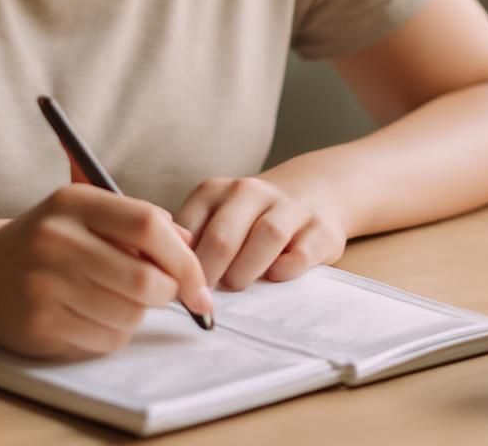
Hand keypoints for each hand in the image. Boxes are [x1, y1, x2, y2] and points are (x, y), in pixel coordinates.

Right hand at [0, 184, 213, 359]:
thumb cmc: (48, 241)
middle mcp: (57, 239)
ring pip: (129, 315)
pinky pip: (105, 340)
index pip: (148, 227)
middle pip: (145, 279)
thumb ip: (139, 222)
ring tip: (116, 300)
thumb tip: (191, 247)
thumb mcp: (86, 213)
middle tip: (164, 295)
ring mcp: (44, 284)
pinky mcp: (38, 324)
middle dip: (167, 294)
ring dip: (138, 315)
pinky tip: (91, 317)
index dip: (185, 259)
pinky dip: (113, 334)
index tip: (200, 284)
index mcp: (75, 203)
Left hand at [174, 176, 347, 290]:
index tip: (178, 289)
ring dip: (247, 271)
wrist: (309, 193)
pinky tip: (275, 276)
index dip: (180, 266)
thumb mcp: (213, 220)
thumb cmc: (248, 221)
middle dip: (211, 274)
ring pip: (267, 236)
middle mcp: (250, 191)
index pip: (187, 229)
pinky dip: (287, 269)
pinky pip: (302, 252)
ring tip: (238, 286)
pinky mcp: (320, 228)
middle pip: (223, 236)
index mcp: (215, 191)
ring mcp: (289, 207)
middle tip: (206, 297)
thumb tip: (167, 282)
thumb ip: (192, 244)